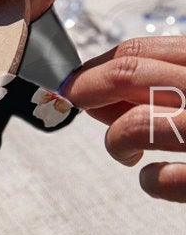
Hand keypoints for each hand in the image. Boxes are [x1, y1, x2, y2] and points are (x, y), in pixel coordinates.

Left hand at [60, 37, 185, 202]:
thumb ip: (157, 86)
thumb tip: (94, 99)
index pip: (138, 52)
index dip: (93, 69)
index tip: (72, 83)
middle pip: (126, 75)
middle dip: (85, 90)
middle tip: (71, 103)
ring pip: (135, 124)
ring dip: (118, 141)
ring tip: (129, 153)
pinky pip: (162, 179)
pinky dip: (153, 181)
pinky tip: (158, 178)